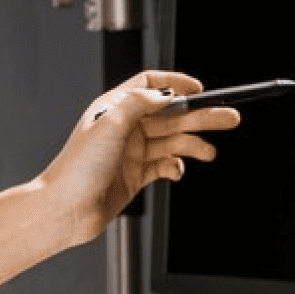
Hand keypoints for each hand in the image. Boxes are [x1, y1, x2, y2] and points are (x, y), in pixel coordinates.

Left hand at [38, 70, 239, 246]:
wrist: (65, 209)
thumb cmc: (78, 168)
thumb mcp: (109, 124)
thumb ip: (139, 102)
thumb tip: (165, 93)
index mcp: (113, 108)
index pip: (149, 84)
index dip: (175, 84)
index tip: (200, 89)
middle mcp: (124, 128)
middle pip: (171, 114)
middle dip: (201, 115)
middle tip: (229, 117)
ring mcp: (131, 152)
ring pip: (172, 141)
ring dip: (193, 144)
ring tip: (209, 153)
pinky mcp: (136, 175)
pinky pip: (165, 165)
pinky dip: (176, 167)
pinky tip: (178, 171)